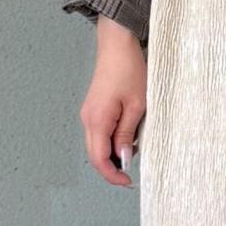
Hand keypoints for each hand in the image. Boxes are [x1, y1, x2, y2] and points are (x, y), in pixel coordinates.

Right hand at [80, 16, 146, 186]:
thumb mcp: (136, 106)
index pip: (99, 159)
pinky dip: (112, 140)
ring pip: (98, 144)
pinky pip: (100, 132)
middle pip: (95, 154)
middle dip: (112, 167)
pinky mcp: (94, 108)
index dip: (112, 174)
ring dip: (113, 152)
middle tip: (131, 172)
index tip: (127, 181)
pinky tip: (128, 136)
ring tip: (134, 148)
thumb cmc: (129, 69)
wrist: (117, 44)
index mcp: (97, 120)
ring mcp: (89, 113)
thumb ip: (128, 133)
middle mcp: (88, 119)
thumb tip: (122, 157)